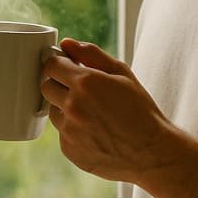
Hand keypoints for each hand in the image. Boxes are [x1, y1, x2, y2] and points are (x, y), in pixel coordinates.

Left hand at [40, 38, 180, 185]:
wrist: (151, 153)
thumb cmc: (140, 110)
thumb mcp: (123, 74)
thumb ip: (92, 54)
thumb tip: (66, 43)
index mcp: (85, 83)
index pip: (51, 65)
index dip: (59, 63)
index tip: (66, 67)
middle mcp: (72, 106)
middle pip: (46, 86)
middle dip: (59, 83)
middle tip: (80, 90)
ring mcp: (69, 130)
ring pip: (53, 110)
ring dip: (65, 108)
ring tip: (92, 113)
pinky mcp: (69, 150)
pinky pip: (62, 132)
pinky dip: (73, 130)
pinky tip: (95, 131)